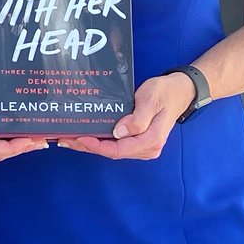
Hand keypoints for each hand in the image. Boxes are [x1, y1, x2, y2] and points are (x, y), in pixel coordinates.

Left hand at [56, 72, 194, 160]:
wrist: (179, 91)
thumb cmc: (164, 93)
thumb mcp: (150, 101)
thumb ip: (137, 119)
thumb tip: (119, 133)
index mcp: (151, 141)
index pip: (118, 149)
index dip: (96, 146)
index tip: (78, 138)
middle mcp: (147, 148)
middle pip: (112, 152)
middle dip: (87, 147)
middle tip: (64, 140)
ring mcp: (142, 146)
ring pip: (112, 150)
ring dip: (91, 145)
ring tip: (69, 139)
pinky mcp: (138, 140)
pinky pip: (116, 144)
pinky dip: (100, 141)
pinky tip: (86, 136)